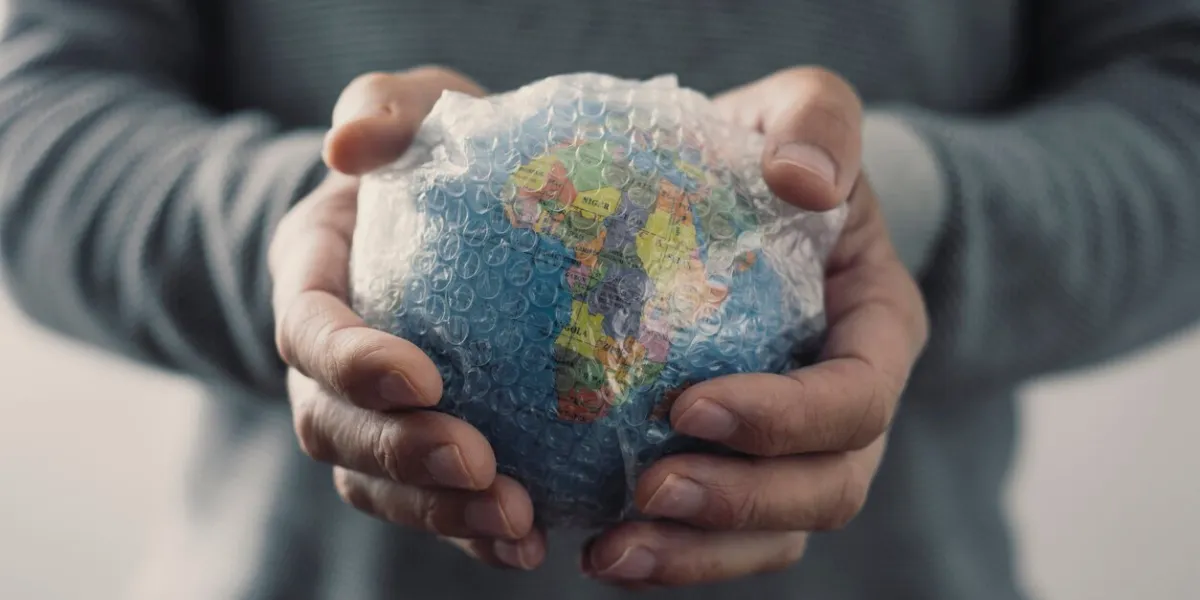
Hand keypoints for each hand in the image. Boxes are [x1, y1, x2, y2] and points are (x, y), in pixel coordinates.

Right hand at [270, 67, 545, 569]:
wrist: (448, 212)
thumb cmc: (430, 155)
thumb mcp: (411, 108)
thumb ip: (380, 109)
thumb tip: (349, 144)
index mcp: (313, 281)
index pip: (309, 333)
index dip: (353, 363)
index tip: (421, 377)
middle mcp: (325, 363)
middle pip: (335, 427)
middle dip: (401, 456)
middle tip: (481, 467)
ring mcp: (366, 414)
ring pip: (376, 482)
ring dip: (440, 513)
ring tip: (517, 523)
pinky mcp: (416, 447)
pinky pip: (429, 504)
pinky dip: (472, 532)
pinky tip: (530, 543)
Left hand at [581, 68, 929, 586]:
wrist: (745, 197)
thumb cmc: (773, 153)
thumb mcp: (803, 109)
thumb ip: (817, 121)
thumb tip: (800, 179)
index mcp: (879, 329)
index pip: (858, 398)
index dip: (785, 419)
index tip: (690, 406)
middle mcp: (851, 406)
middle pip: (826, 488)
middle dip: (740, 503)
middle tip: (647, 490)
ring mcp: (799, 449)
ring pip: (776, 534)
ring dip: (697, 553)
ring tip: (608, 552)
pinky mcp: (742, 468)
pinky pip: (723, 538)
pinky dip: (669, 554)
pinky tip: (595, 548)